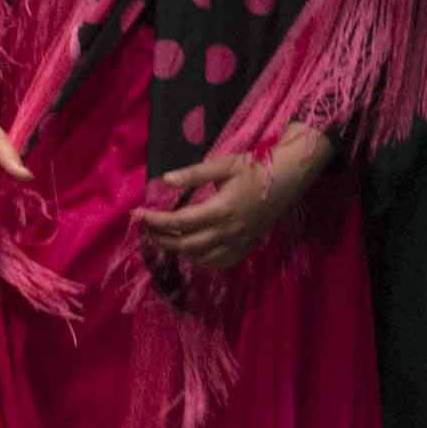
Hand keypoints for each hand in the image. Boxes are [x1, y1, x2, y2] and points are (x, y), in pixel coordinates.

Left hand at [134, 134, 318, 277]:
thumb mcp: (222, 165)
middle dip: (161, 237)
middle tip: (147, 226)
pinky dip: (199, 260)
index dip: (155, 221)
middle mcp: (229, 231)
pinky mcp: (245, 248)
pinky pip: (218, 263)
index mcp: (222, 209)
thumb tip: (164, 180)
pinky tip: (189, 249)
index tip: (139, 214)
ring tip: (163, 236)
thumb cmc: (254, 169)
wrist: (287, 180)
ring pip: (199, 258)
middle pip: (185, 245)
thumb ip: (193, 174)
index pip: (179, 222)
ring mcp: (239, 242)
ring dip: (177, 250)